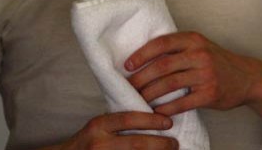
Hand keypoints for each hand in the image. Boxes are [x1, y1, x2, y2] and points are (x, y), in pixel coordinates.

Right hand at [59, 112, 177, 149]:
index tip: (168, 122)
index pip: (129, 119)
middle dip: (159, 143)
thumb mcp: (98, 126)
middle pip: (136, 143)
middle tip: (174, 143)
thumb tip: (150, 117)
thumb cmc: (87, 142)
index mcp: (99, 125)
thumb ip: (118, 122)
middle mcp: (99, 143)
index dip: (151, 121)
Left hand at [125, 32, 261, 116]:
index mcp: (193, 39)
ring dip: (150, 94)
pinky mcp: (210, 94)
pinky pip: (182, 102)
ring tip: (138, 99)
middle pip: (162, 66)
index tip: (127, 65)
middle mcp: (199, 54)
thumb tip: (144, 57)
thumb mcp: (200, 46)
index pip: (161, 44)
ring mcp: (205, 74)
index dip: (141, 54)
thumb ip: (178, 47)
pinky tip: (156, 112)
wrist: (248, 78)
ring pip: (169, 84)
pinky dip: (166, 109)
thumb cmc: (217, 61)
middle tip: (128, 87)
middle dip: (141, 77)